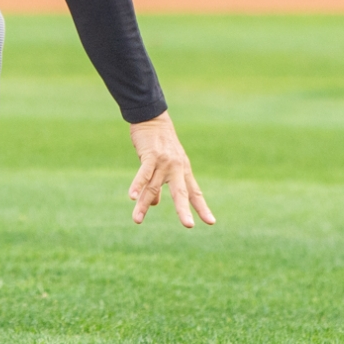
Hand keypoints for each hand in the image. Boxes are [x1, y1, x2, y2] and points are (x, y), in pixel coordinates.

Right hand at [127, 112, 214, 227]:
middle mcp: (176, 168)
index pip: (194, 192)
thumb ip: (160, 185)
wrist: (153, 118)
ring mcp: (164, 161)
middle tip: (189, 226)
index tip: (211, 222)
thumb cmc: (159, 143)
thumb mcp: (164, 164)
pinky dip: (137, 185)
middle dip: (183, 209)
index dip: (202, 208)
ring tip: (136, 220)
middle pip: (181, 192)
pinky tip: (132, 197)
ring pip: (153, 187)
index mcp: (183, 170)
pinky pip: (143, 174)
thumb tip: (154, 204)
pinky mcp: (151, 155)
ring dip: (143, 205)